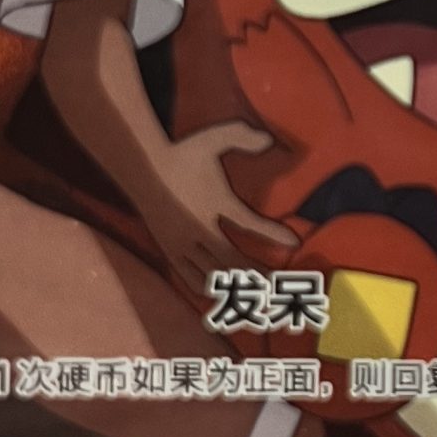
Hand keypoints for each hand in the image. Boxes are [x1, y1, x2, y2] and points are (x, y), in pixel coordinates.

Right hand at [142, 118, 293, 306]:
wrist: (141, 167)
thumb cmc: (182, 153)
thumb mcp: (212, 137)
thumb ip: (241, 136)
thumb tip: (270, 140)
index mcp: (213, 201)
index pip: (248, 221)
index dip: (272, 233)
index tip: (295, 243)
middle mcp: (198, 227)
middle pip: (232, 260)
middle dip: (258, 275)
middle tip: (282, 285)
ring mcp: (182, 243)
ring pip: (212, 274)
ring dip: (236, 287)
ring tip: (260, 299)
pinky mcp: (171, 252)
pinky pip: (190, 278)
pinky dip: (208, 290)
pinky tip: (224, 300)